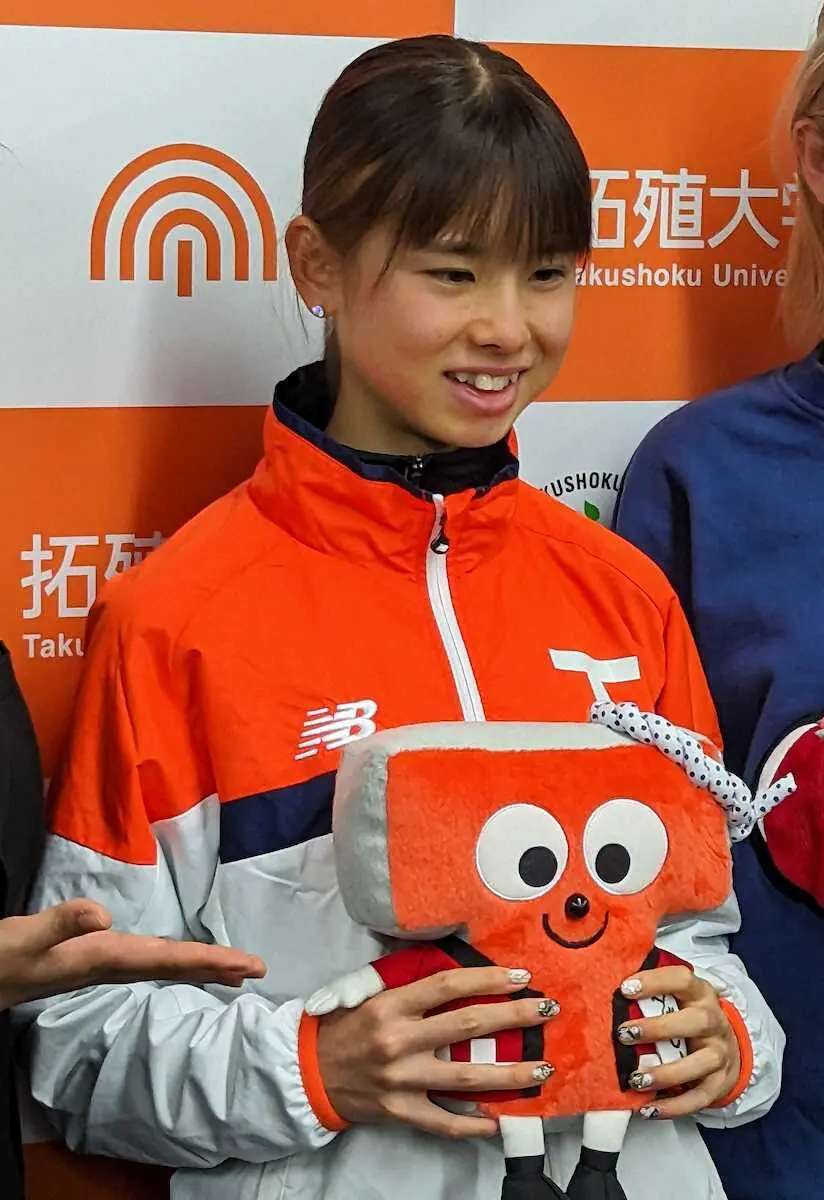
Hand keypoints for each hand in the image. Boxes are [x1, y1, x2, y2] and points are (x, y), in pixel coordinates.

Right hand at [0, 899, 266, 1009]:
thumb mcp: (24, 939)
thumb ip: (59, 924)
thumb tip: (103, 914)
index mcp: (103, 959)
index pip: (169, 961)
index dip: (212, 962)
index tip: (249, 968)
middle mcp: (109, 965)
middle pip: (175, 968)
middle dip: (216, 968)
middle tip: (258, 970)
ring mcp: (99, 964)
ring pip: (162, 966)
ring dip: (197, 966)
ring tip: (231, 969)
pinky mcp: (89, 959)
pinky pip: (143, 962)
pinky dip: (170, 961)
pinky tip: (173, 961)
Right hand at [316, 966, 558, 1137]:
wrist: (307, 1070)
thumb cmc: (343, 1026)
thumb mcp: (370, 993)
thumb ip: (410, 985)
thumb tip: (458, 975)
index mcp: (391, 1005)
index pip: (449, 986)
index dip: (488, 978)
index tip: (520, 975)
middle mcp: (398, 1040)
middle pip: (468, 1025)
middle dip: (513, 1016)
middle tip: (547, 1009)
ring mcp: (401, 1080)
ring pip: (466, 1078)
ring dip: (509, 1073)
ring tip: (542, 1067)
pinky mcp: (400, 1111)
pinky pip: (444, 1122)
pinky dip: (473, 1125)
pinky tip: (499, 1121)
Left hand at [616, 966, 739, 1118]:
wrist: (728, 1047)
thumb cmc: (688, 1016)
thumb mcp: (678, 998)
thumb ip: (651, 991)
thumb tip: (605, 976)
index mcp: (700, 994)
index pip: (682, 979)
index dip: (655, 982)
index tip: (625, 988)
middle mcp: (714, 1021)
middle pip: (695, 1022)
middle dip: (658, 1029)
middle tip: (624, 1034)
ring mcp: (720, 1053)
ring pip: (701, 1063)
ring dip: (667, 1073)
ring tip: (636, 1079)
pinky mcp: (720, 1083)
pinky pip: (700, 1098)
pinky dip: (674, 1107)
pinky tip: (648, 1109)